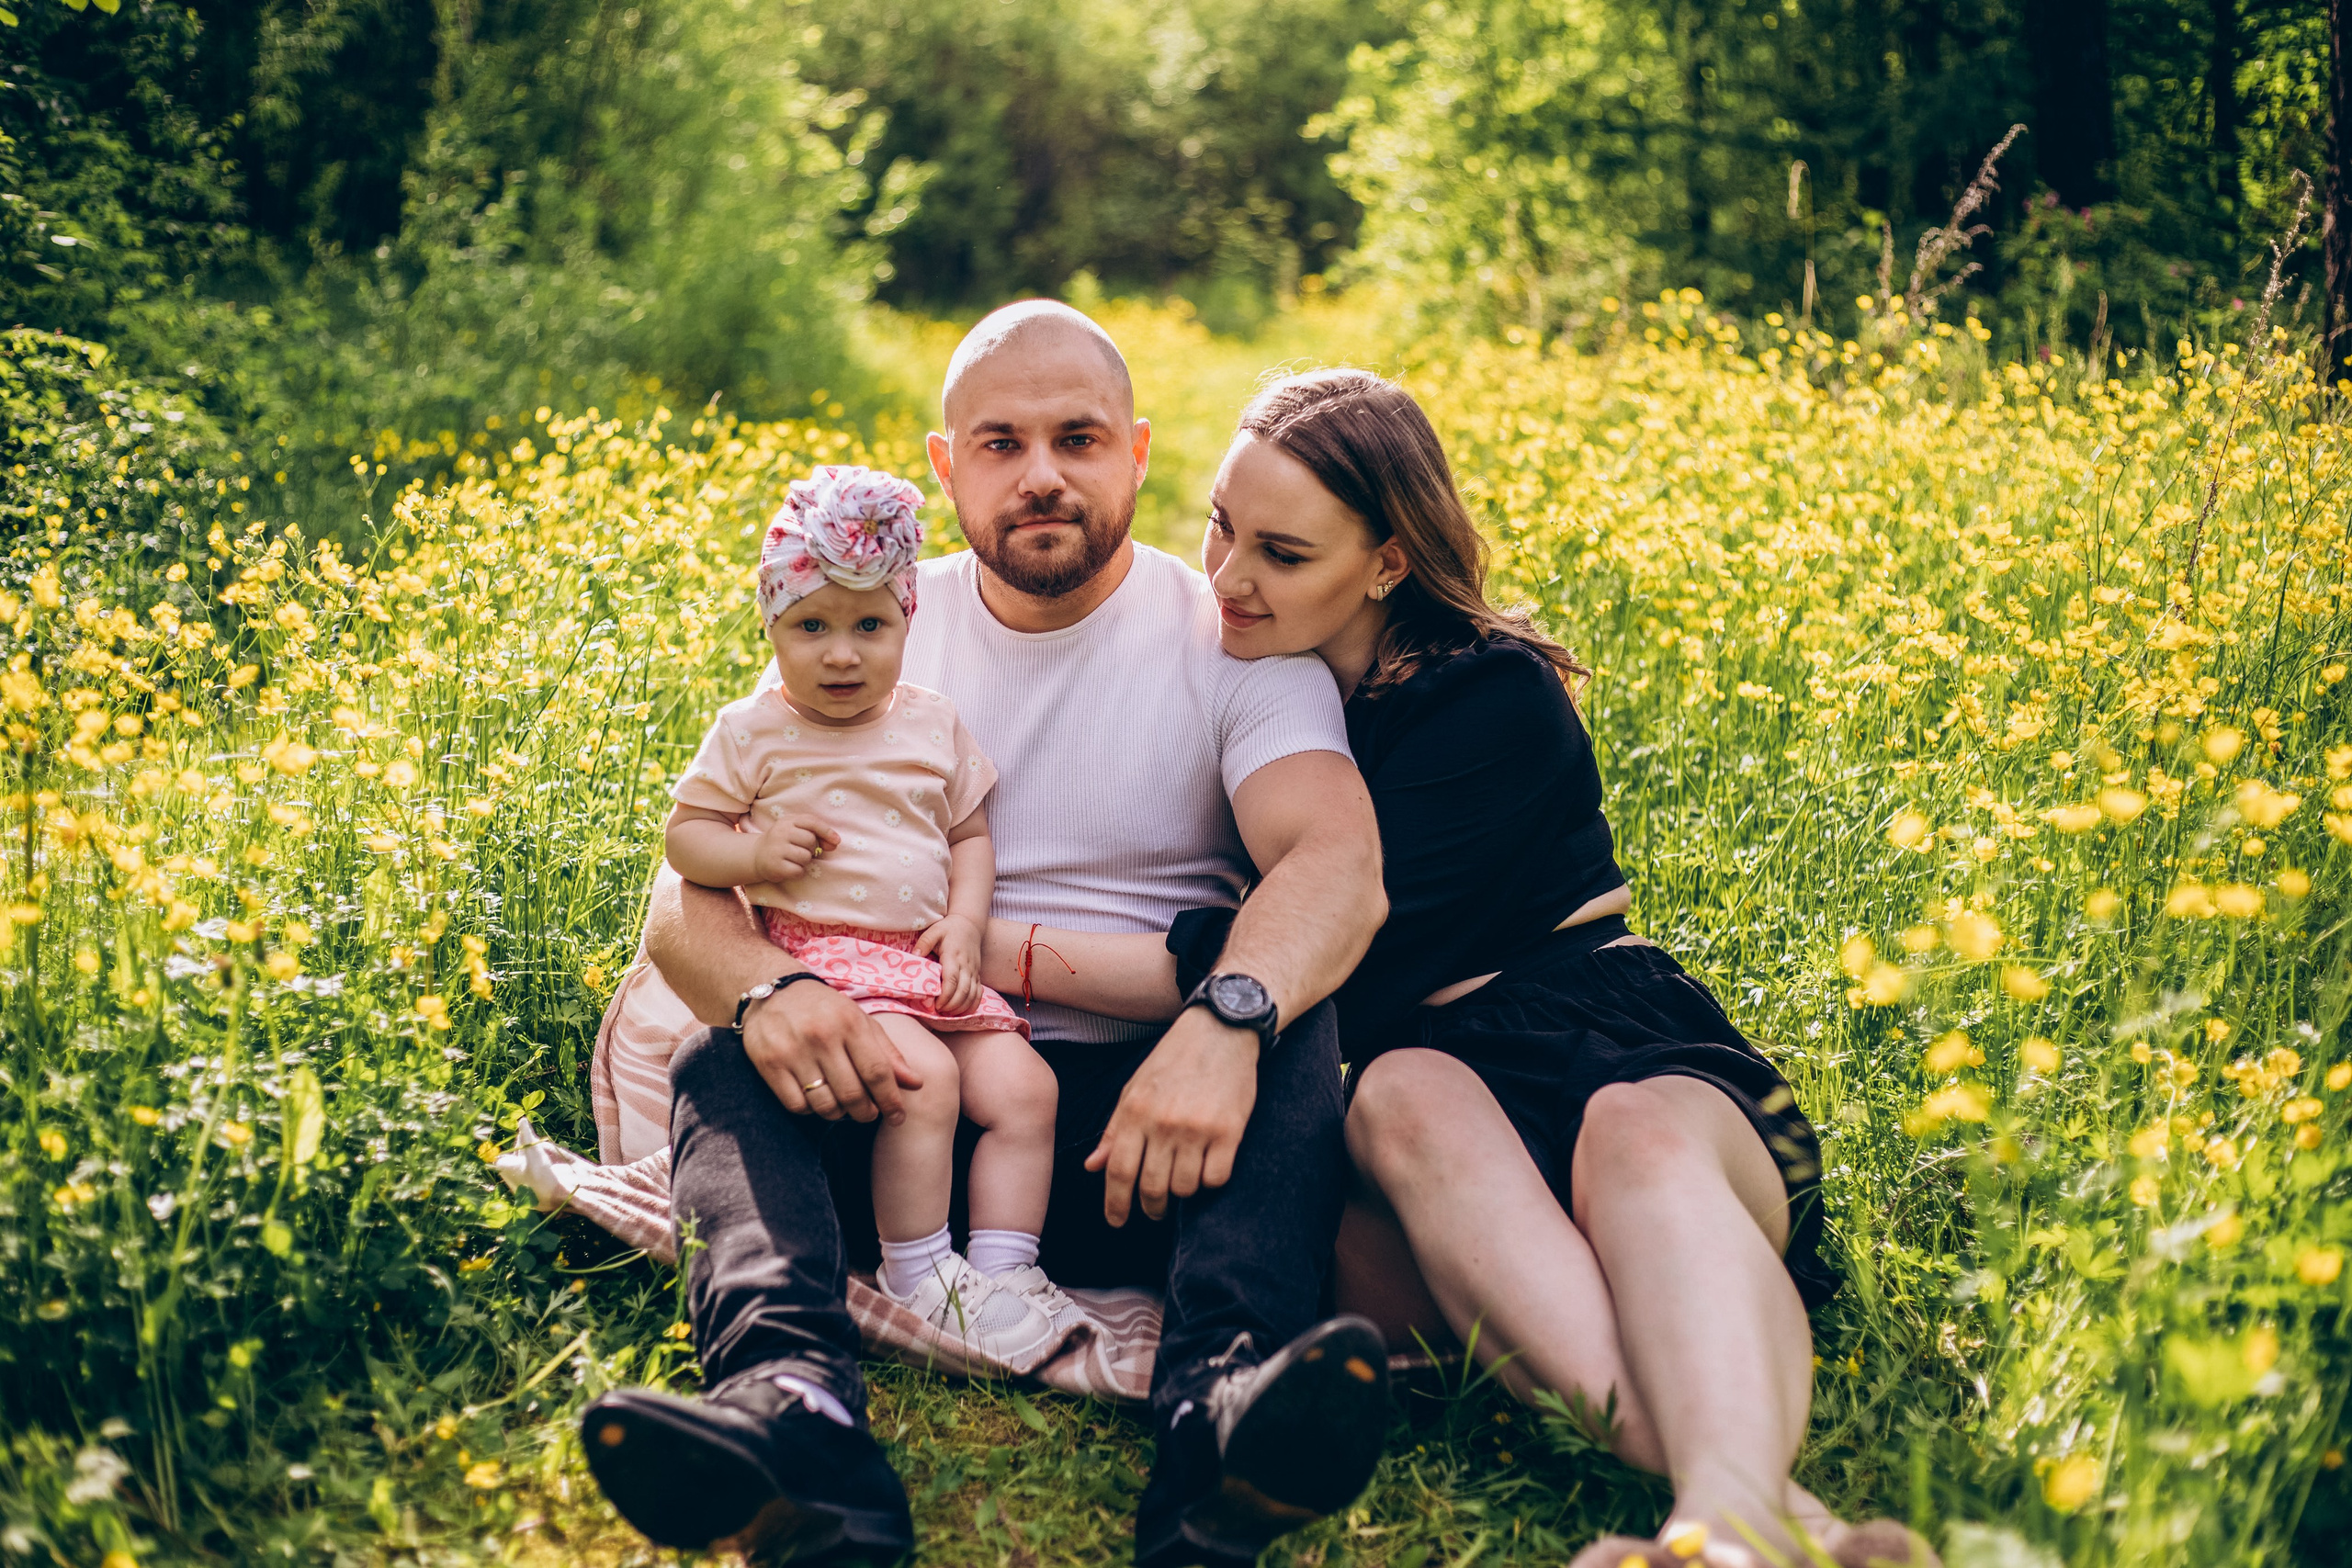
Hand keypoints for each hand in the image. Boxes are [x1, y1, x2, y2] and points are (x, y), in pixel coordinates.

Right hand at [741, 976, 920, 1123]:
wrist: (773, 990)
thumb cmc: (825, 1009)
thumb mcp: (860, 1021)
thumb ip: (887, 1053)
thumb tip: (916, 1084)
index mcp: (850, 1023)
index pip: (877, 1072)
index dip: (891, 1100)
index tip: (898, 1117)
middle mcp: (822, 1037)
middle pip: (852, 1094)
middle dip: (866, 1113)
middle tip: (868, 1114)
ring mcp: (793, 1051)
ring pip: (824, 1104)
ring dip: (839, 1114)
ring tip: (842, 1106)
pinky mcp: (769, 1064)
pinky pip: (797, 1105)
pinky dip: (811, 1110)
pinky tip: (815, 1098)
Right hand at [750, 815, 837, 883]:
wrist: (758, 855)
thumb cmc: (784, 842)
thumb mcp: (797, 831)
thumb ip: (817, 833)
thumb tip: (834, 843)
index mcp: (787, 821)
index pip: (811, 822)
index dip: (826, 831)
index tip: (836, 841)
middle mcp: (780, 832)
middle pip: (810, 840)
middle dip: (811, 848)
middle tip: (802, 850)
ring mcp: (776, 849)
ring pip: (805, 857)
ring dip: (805, 861)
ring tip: (795, 859)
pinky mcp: (775, 866)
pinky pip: (798, 871)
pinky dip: (798, 872)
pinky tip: (790, 868)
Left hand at [915, 914, 981, 1014]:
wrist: (970, 925)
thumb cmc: (949, 929)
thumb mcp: (934, 931)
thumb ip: (924, 942)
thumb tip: (914, 956)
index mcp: (953, 956)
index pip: (952, 980)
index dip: (945, 995)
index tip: (936, 1004)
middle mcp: (966, 966)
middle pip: (963, 991)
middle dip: (951, 1005)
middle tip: (939, 1011)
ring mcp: (974, 971)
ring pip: (972, 995)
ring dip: (961, 1007)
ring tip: (948, 1013)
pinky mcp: (978, 974)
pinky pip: (979, 993)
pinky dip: (973, 1004)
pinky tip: (963, 1011)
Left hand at [1085, 1007, 1259, 1224]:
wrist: (1221, 1030)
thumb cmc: (1173, 1060)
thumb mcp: (1135, 1089)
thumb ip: (1115, 1130)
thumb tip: (1092, 1167)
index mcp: (1135, 1112)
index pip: (1118, 1171)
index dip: (1115, 1203)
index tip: (1116, 1221)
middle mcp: (1164, 1123)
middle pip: (1151, 1188)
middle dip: (1151, 1208)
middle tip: (1154, 1210)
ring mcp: (1198, 1129)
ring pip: (1185, 1188)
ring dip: (1182, 1194)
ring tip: (1182, 1182)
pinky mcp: (1229, 1132)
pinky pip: (1216, 1178)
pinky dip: (1210, 1181)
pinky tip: (1207, 1168)